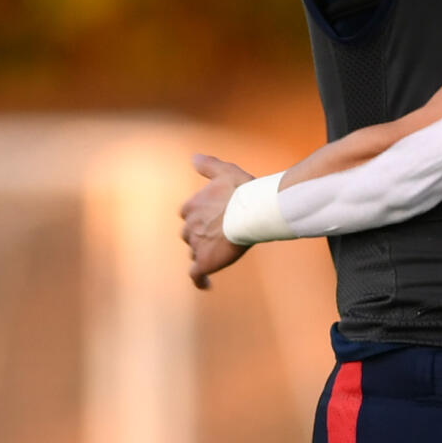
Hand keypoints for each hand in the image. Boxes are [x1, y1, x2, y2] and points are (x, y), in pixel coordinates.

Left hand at [179, 153, 254, 288]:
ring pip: (195, 252)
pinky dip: (200, 280)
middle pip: (190, 234)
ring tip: (222, 253)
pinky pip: (196, 275)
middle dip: (202, 234)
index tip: (213, 216)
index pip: (188, 213)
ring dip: (204, 252)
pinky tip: (206, 284)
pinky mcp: (204, 262)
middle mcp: (190, 226)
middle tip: (222, 234)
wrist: (252, 211)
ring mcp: (196, 245)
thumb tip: (193, 158)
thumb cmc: (242, 190)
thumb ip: (208, 165)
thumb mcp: (224, 171)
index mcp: (192, 206)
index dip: (201, 215)